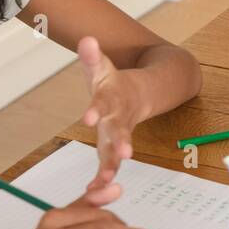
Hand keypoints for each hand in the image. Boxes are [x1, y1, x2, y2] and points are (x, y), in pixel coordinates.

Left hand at [80, 36, 149, 190]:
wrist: (141, 94)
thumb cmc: (115, 83)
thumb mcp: (102, 68)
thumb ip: (93, 57)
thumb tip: (86, 39)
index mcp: (113, 98)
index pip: (103, 103)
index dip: (96, 110)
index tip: (89, 118)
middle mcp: (119, 118)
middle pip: (120, 132)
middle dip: (120, 144)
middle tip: (124, 155)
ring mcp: (119, 134)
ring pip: (116, 152)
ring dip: (112, 166)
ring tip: (104, 181)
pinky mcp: (114, 146)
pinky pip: (109, 164)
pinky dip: (103, 177)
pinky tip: (94, 190)